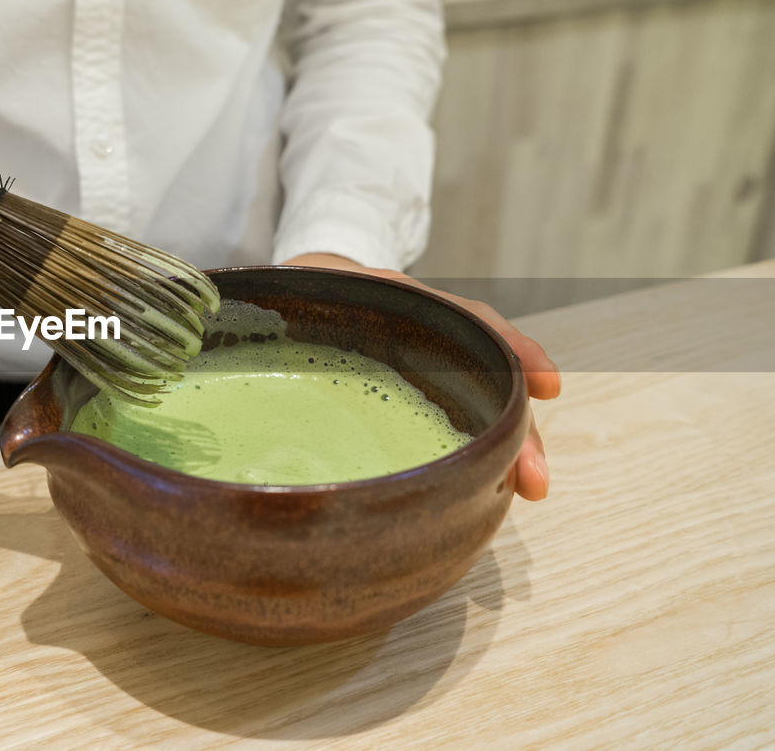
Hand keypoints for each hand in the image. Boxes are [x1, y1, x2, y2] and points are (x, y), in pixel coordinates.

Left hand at [282, 253, 559, 500]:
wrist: (295, 288)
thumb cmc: (294, 294)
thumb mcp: (284, 296)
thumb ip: (265, 321)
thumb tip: (230, 346)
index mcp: (394, 301)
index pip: (465, 319)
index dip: (508, 351)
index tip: (544, 385)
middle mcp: (422, 332)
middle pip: (485, 373)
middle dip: (517, 424)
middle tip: (534, 479)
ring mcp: (425, 367)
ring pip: (480, 401)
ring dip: (510, 442)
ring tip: (527, 486)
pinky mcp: (418, 396)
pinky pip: (459, 417)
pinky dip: (482, 446)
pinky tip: (498, 480)